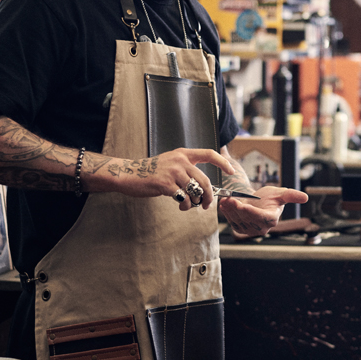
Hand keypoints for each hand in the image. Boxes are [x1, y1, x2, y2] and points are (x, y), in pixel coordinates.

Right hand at [89, 148, 235, 210]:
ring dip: (195, 202)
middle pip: (204, 180)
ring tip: (188, 205)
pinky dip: (185, 205)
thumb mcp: (171, 163)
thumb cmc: (151, 171)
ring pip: (195, 191)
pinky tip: (180, 205)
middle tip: (207, 205)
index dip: (222, 163)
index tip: (231, 171)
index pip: (209, 153)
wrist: (129, 174)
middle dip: (209, 196)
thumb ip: (186, 170)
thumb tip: (202, 187)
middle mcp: (180, 160)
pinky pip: (184, 198)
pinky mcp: (165, 184)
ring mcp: (173, 172)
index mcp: (183, 154)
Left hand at [219, 186, 309, 237]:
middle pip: (247, 218)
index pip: (261, 218)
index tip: (243, 205)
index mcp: (272, 219)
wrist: (259, 202)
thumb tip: (305, 197)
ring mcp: (250, 230)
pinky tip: (224, 204)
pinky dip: (227, 213)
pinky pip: (232, 222)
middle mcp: (262, 228)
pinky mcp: (241, 229)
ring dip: (230, 210)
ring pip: (238, 220)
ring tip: (226, 199)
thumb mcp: (281, 194)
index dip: (252, 212)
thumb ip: (292, 195)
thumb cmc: (271, 197)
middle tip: (230, 197)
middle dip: (237, 208)